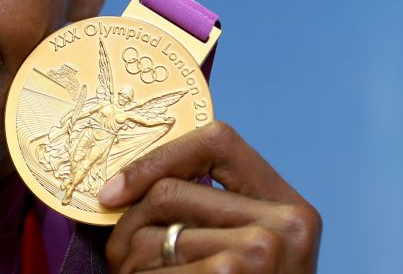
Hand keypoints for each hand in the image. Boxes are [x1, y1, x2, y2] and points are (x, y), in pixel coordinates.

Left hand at [98, 121, 320, 272]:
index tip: (114, 192)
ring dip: (128, 263)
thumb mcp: (243, 252)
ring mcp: (261, 251)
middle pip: (169, 192)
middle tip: (119, 259)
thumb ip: (208, 214)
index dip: (157, 158)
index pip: (216, 141)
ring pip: (153, 234)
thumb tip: (121, 185)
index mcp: (288, 206)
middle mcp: (285, 223)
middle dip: (128, 226)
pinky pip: (152, 267)